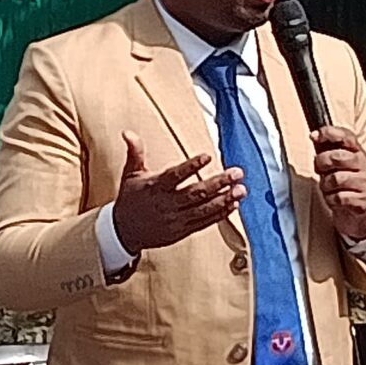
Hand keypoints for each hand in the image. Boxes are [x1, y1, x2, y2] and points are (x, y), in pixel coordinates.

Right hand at [111, 134, 243, 255]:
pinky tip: (233, 204)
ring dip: (224, 199)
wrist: (124, 232)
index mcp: (154, 187)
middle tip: (237, 173)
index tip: (207, 156)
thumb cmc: (130, 199)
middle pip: (195, 193)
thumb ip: (135, 152)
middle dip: (218, 183)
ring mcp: (176, 219)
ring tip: (241, 189)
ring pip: (203, 209)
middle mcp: (166, 204)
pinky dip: (220, 214)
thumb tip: (128, 132)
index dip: (191, 166)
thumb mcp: (130, 174)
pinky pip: (204, 222)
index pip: (175, 176)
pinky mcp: (182, 231)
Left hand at [311, 125, 365, 246]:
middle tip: (320, 170)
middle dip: (321, 163)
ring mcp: (365, 183)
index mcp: (357, 152)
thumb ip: (327, 149)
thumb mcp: (337, 165)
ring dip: (325, 185)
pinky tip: (334, 199)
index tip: (314, 136)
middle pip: (337, 157)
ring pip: (336, 179)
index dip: (329, 133)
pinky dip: (331, 200)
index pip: (346, 136)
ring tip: (329, 188)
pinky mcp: (363, 201)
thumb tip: (315, 136)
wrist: (359, 213)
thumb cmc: (345, 184)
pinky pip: (339, 197)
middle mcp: (364, 165)